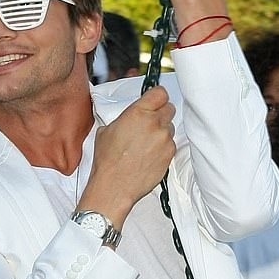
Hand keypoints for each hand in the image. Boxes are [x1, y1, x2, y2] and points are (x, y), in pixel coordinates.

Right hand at [80, 86, 175, 226]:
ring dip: (162, 131)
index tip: (154, 100)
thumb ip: (125, 117)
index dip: (157, 96)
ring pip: (170, 127)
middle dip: (160, 113)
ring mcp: (164, 139)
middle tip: (150, 122)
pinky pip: (171, 144)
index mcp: (138, 112)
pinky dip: (163, 147)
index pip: (160, 92)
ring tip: (147, 143)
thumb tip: (130, 116)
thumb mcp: (107, 129)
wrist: (114, 186)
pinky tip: (150, 155)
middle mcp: (154, 123)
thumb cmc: (108, 161)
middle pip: (169, 108)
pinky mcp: (169, 154)